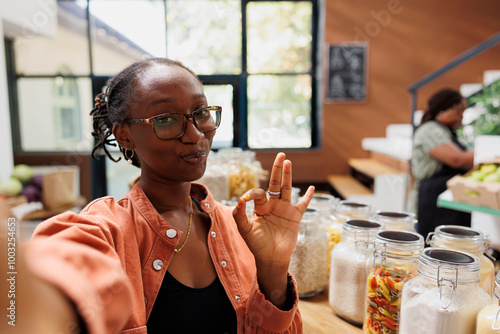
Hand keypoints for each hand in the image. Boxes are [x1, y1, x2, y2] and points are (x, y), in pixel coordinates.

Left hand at [232, 152, 313, 306]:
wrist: (271, 258)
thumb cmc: (256, 245)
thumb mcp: (245, 230)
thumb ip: (239, 215)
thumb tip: (239, 199)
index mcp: (260, 207)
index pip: (258, 193)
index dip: (252, 193)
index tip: (246, 199)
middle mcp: (273, 205)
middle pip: (276, 183)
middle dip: (277, 169)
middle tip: (280, 155)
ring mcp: (285, 210)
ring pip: (288, 189)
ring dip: (288, 176)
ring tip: (288, 162)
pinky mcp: (295, 217)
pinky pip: (303, 204)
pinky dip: (308, 197)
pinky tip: (312, 188)